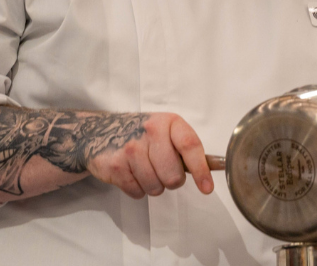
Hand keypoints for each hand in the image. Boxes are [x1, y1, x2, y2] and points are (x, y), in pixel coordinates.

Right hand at [85, 112, 213, 198]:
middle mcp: (149, 132)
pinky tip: (132, 174)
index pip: (190, 145)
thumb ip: (187, 147)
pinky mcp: (115, 166)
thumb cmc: (141, 134)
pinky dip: (137, 189)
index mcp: (168, 122)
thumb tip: (216, 166)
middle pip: (173, 176)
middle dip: (171, 180)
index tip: (207, 188)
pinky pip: (137, 193)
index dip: (201, 170)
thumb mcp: (166, 130)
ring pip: (155, 188)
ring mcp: (130, 149)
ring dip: (153, 185)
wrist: (100, 132)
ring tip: (145, 170)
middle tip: (163, 170)